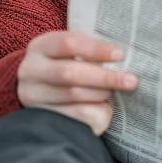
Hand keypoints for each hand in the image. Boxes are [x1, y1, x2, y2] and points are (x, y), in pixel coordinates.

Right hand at [17, 31, 137, 134]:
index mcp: (40, 46)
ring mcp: (32, 96)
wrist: (36, 90)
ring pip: (73, 96)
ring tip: (113, 91)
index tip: (120, 55)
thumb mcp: (68, 51)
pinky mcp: (39, 118)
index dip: (96, 49)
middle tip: (130, 80)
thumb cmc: (63, 64)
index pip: (68, 43)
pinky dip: (95, 112)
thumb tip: (121, 58)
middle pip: (70, 74)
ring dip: (100, 94)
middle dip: (104, 77)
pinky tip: (103, 107)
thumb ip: (88, 51)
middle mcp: (30, 71)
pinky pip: (75, 117)